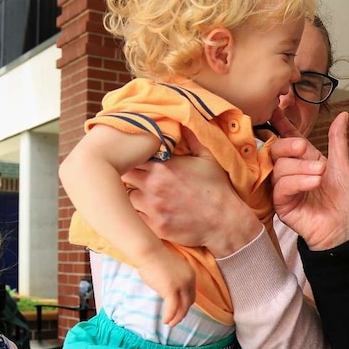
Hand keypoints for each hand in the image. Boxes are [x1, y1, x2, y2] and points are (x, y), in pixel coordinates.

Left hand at [122, 128, 262, 257]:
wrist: (225, 222)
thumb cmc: (217, 188)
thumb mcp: (208, 158)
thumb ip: (192, 137)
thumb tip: (183, 121)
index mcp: (164, 166)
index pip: (133, 156)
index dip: (132, 157)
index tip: (135, 158)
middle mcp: (153, 185)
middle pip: (123, 174)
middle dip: (126, 173)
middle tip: (132, 175)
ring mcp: (152, 207)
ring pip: (125, 197)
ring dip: (130, 194)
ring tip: (141, 194)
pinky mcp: (154, 226)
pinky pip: (134, 218)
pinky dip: (136, 215)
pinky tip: (147, 211)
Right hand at [137, 247, 195, 326]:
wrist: (149, 252)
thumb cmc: (154, 258)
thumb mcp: (171, 269)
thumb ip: (174, 279)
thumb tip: (169, 291)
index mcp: (190, 273)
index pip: (191, 293)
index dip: (186, 303)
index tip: (180, 310)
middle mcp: (189, 280)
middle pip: (189, 301)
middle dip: (183, 312)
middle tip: (175, 320)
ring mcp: (181, 285)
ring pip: (183, 307)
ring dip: (177, 317)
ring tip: (170, 323)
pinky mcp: (172, 290)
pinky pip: (173, 308)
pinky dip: (170, 316)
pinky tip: (165, 320)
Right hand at [270, 110, 348, 249]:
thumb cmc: (348, 201)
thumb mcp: (343, 166)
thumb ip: (338, 141)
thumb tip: (343, 115)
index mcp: (306, 161)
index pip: (289, 139)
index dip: (282, 125)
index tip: (276, 111)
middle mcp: (293, 173)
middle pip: (277, 151)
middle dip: (288, 146)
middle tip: (303, 147)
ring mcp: (286, 190)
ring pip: (279, 169)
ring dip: (300, 168)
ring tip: (320, 174)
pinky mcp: (284, 206)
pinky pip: (281, 188)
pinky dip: (296, 182)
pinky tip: (313, 183)